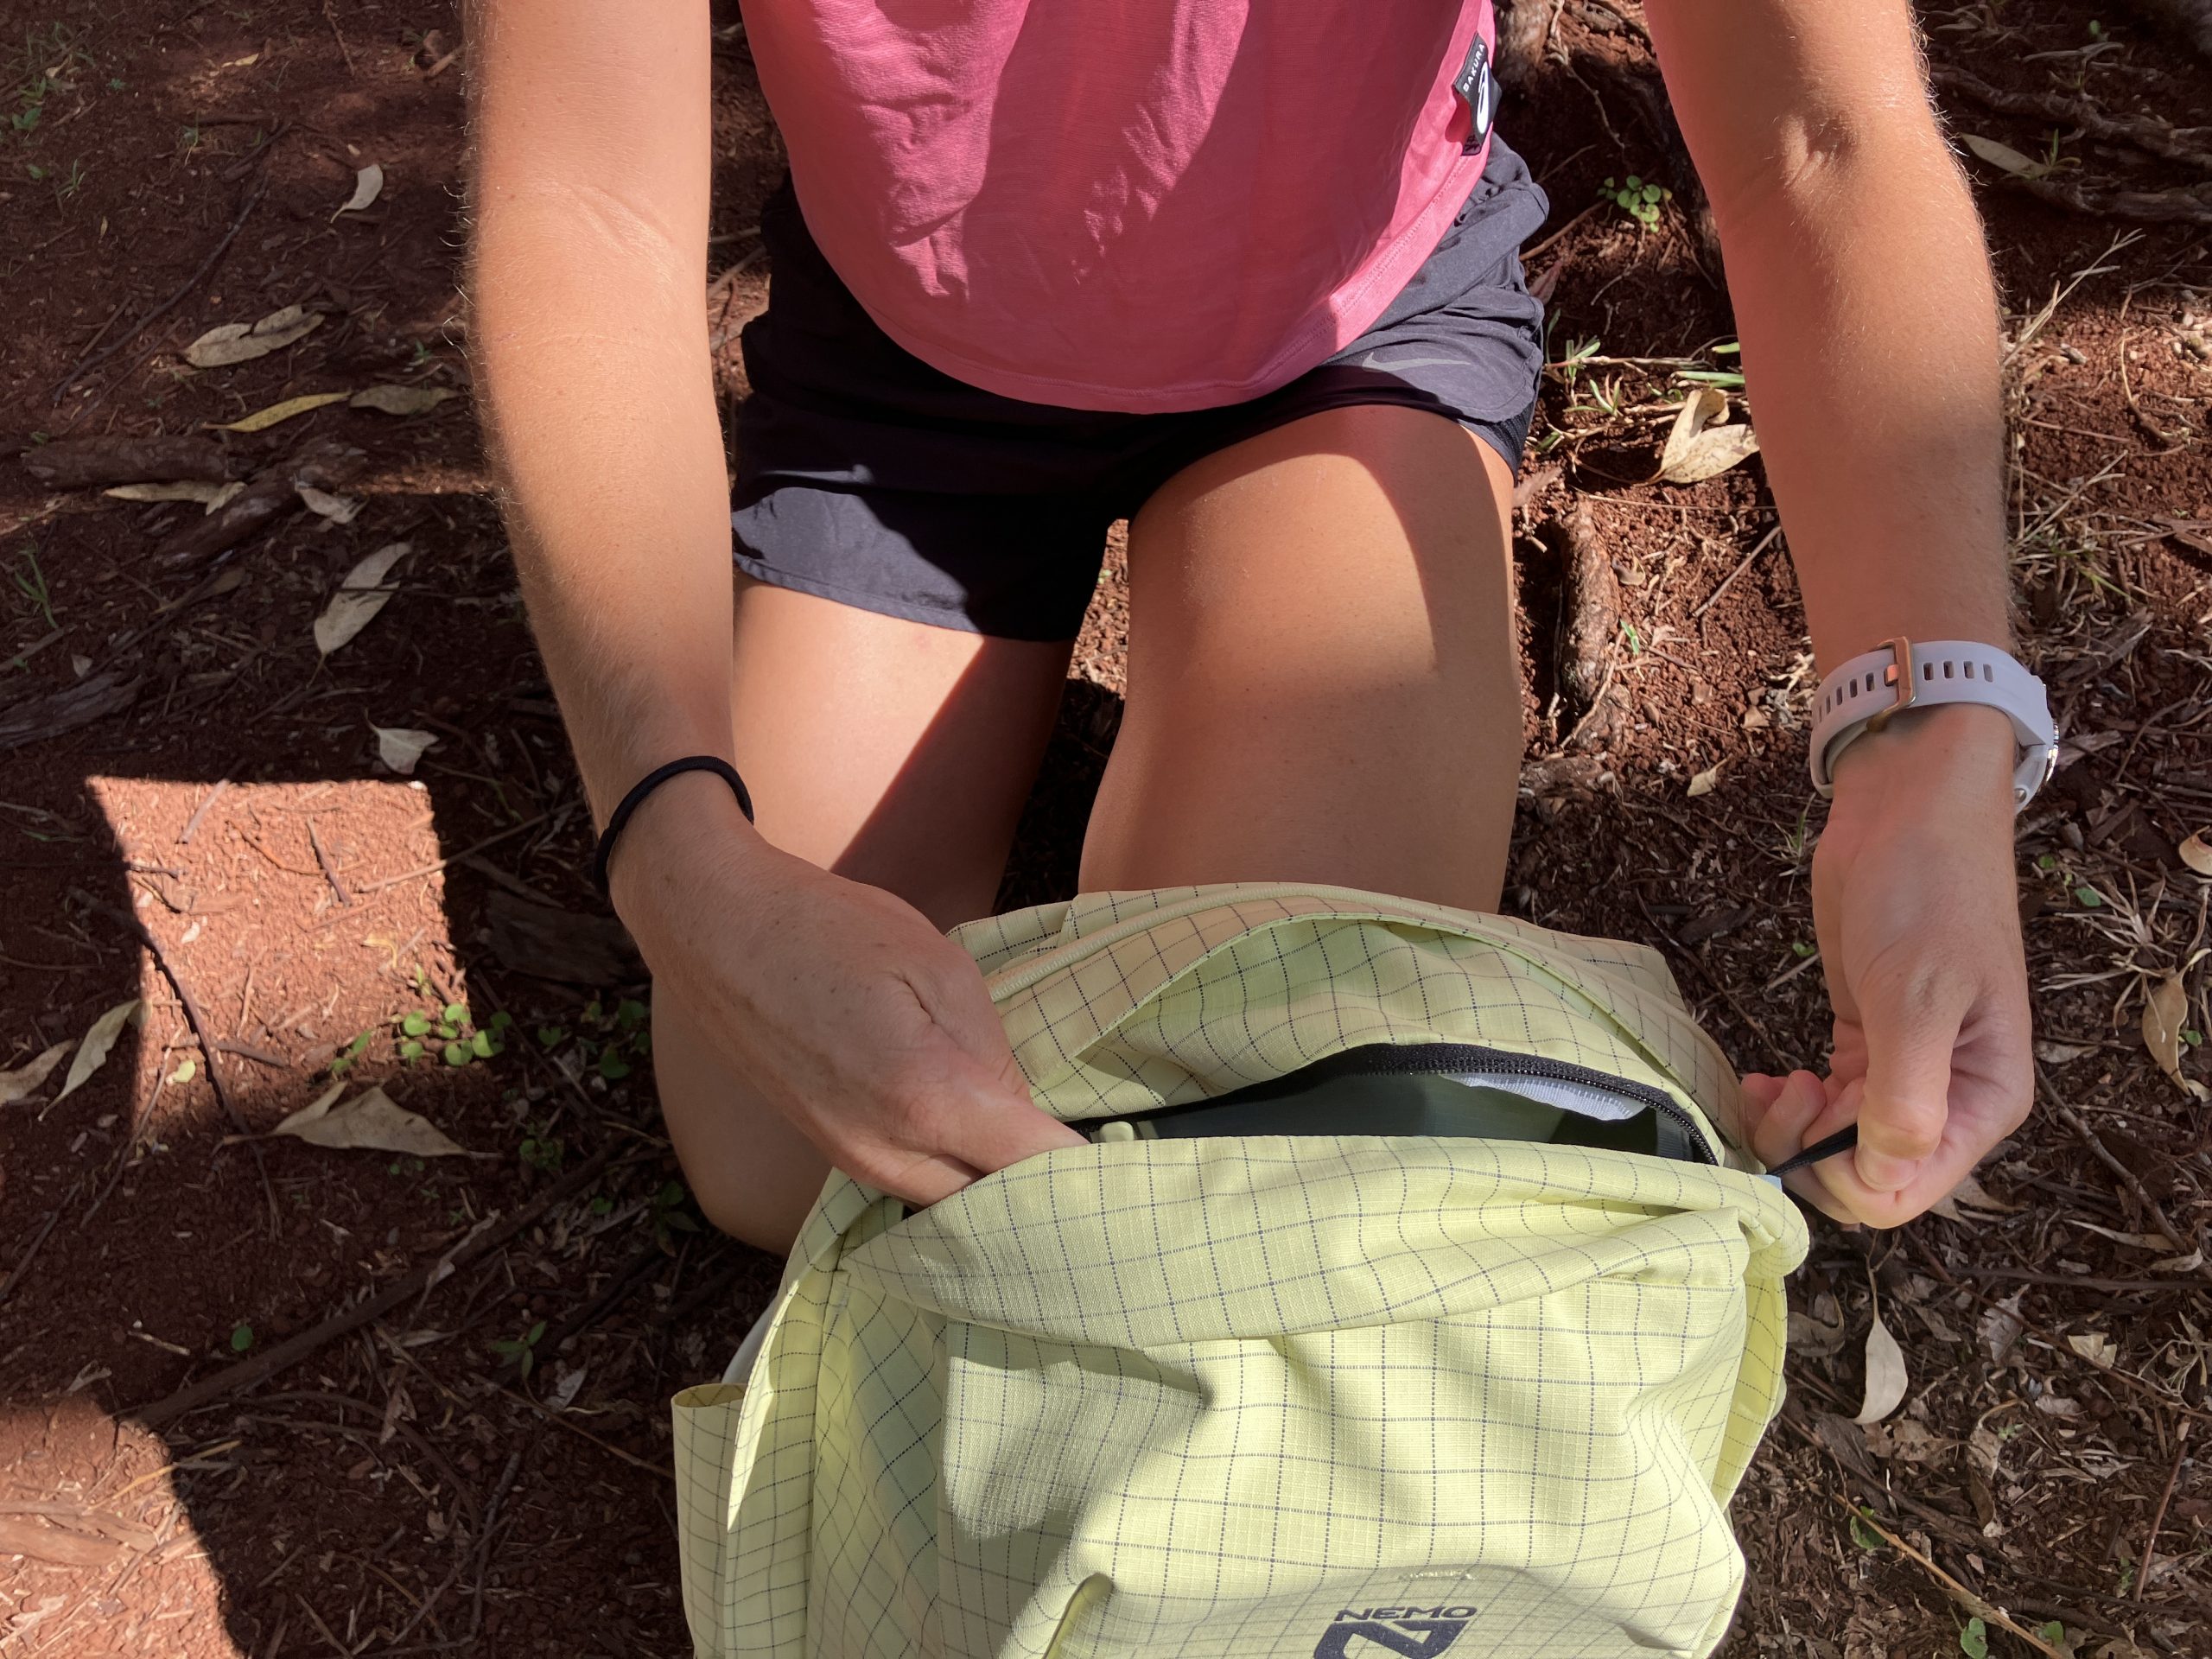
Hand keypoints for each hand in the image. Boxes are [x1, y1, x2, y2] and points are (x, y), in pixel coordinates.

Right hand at [610, 777, 1086, 1208]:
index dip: (1092, 1176)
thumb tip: (1026, 1113)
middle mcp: (887, 1152)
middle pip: (997, 1211)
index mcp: (926, 1096)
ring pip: (955, 1209)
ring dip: (1006, 1197)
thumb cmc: (826, 931)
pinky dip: (961, 1184)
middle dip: (1055, 1200)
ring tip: (1061, 1173)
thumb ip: (993, 1051)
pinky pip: (917, 1191)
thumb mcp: (938, 965)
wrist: (715, 932)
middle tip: (1115, 1180)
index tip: (1142, 1174)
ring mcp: (854, 1164)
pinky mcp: (836, 1157)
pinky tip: (991, 1158)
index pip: (1035, 1168)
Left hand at [1741, 704, 2031, 1225]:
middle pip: (1867, 1177)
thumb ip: (1903, 1096)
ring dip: (1792, 1132)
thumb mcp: (1916, 996)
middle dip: (1811, 1154)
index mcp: (1984, 1100)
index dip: (1844, 1178)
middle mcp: (1949, 1098)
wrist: (1908, 814)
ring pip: (1838, 1145)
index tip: (1810, 1116)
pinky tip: (1764, 1079)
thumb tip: (1881, 1174)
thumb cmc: (1928, 893)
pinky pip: (1825, 1106)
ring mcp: (1904, 1071)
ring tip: (1771, 1083)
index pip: (1906, 1191)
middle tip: (1786, 1092)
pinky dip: (1788, 1105)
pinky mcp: (1863, 1041)